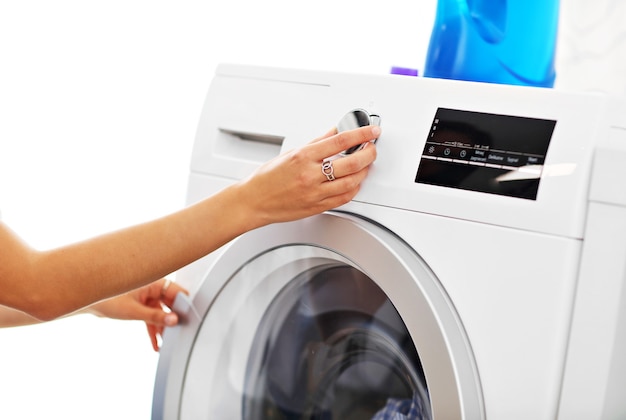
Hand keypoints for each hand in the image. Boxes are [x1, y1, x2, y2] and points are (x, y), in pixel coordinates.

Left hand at [88, 278, 187, 350]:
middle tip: (178, 332)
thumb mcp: (134, 311)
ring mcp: (147, 297)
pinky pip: (151, 318)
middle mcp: (152, 288)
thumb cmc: (107, 298)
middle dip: (173, 319)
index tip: (186, 318)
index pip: (177, 292)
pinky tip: (155, 344)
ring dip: (162, 327)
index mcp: (154, 282)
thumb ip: (156, 317)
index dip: (183, 305)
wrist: (88, 302)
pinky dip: (153, 329)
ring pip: (161, 313)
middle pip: (170, 304)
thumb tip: (173, 320)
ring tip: (166, 342)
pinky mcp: (140, 306)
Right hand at [239, 125, 378, 225]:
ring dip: (364, 171)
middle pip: (352, 162)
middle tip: (372, 148)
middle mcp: (310, 175)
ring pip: (352, 182)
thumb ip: (317, 142)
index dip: (362, 134)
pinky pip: (344, 198)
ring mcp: (315, 193)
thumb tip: (335, 132)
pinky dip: (354, 188)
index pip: (341, 140)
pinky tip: (355, 182)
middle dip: (369, 153)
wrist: (254, 201)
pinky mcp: (317, 207)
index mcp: (303, 157)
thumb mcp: (291, 153)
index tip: (372, 131)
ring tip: (365, 164)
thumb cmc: (267, 178)